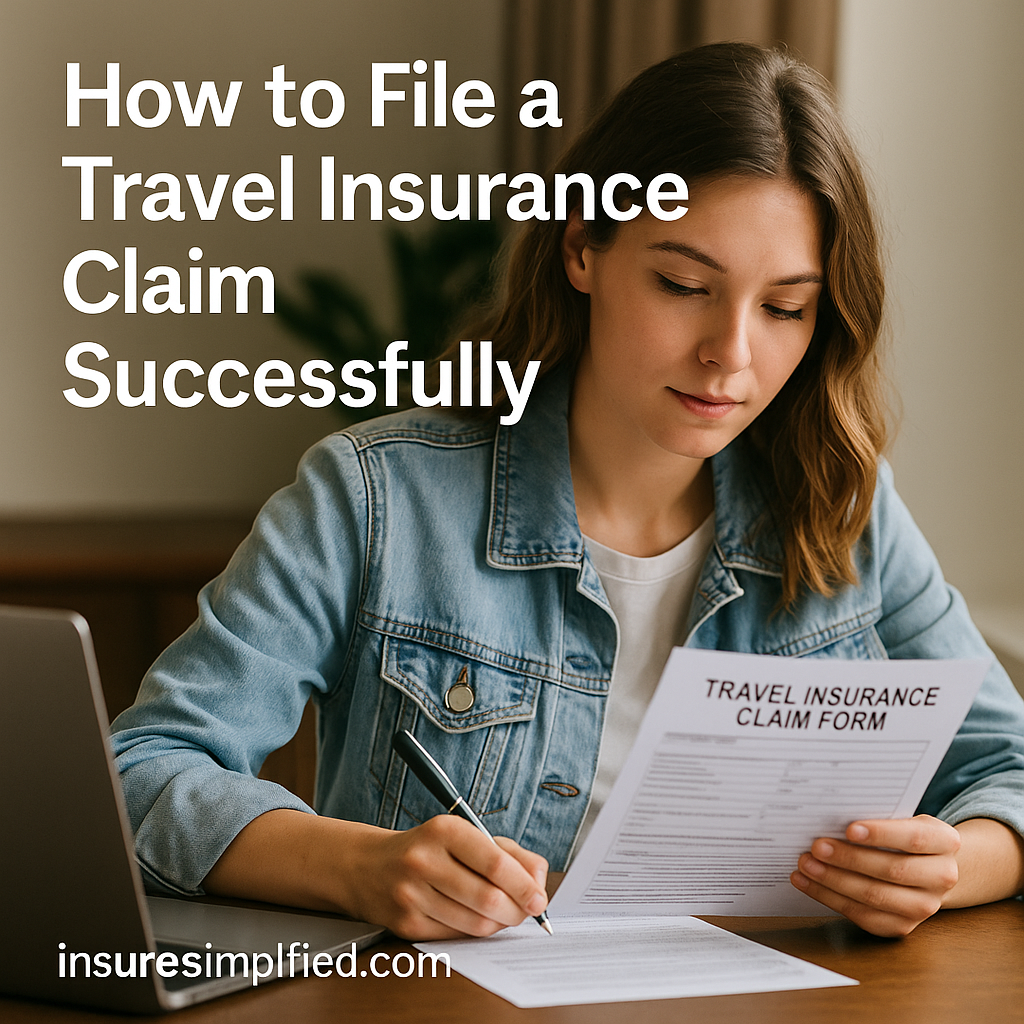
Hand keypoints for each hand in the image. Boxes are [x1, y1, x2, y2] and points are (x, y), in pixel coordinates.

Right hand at [339, 814, 548, 939]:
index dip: (524, 886)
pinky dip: (475, 932)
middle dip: (517, 910)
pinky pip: (457, 937)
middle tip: (526, 911)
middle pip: (488, 899)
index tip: (539, 899)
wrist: (369, 867)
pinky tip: (477, 919)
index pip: (495, 864)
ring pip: (475, 924)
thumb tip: (539, 881)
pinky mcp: (406, 924)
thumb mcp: (466, 835)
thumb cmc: (430, 848)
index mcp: (444, 830)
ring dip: (499, 924)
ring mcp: (412, 895)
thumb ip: (509, 853)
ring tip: (504, 914)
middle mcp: (424, 861)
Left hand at [790, 814, 959, 936]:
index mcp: (945, 842)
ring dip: (833, 881)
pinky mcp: (902, 926)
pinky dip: (831, 898)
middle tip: (816, 847)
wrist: (929, 867)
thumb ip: (878, 818)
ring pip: (875, 897)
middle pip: (892, 870)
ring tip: (806, 865)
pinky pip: (863, 916)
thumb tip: (831, 817)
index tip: (849, 828)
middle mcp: (942, 877)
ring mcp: (925, 907)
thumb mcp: (904, 818)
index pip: (914, 838)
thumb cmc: (905, 835)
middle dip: (849, 859)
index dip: (881, 834)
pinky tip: (808, 884)